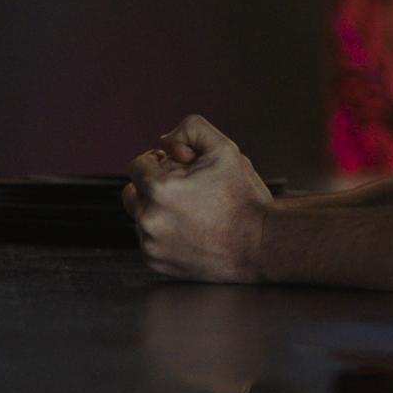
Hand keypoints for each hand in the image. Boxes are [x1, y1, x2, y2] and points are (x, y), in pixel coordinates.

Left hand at [121, 114, 274, 282]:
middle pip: (132, 193)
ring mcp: (151, 245)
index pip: (137, 166)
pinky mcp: (156, 264)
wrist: (261, 245)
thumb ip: (191, 129)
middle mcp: (148, 219)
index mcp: (158, 189)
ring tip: (192, 213)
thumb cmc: (243, 197)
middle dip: (152, 187)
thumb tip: (164, 141)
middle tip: (184, 190)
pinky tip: (191, 231)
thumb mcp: (224, 148)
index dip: (159, 162)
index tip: (179, 168)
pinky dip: (163, 235)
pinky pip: (148, 242)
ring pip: (140, 219)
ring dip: (158, 211)